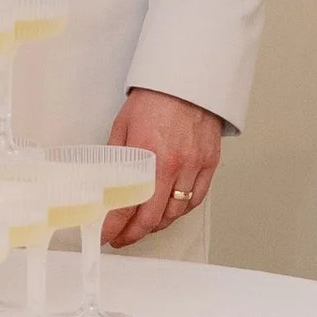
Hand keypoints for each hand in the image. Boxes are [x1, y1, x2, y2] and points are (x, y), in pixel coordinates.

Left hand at [104, 88, 222, 244]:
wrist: (188, 79)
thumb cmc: (155, 98)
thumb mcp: (123, 126)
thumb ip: (117, 157)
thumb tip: (107, 182)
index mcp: (148, 156)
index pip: (128, 204)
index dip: (115, 226)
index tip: (106, 235)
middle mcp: (174, 166)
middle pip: (153, 217)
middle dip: (134, 233)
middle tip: (121, 237)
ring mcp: (195, 166)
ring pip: (176, 212)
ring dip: (157, 224)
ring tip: (142, 227)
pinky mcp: (210, 163)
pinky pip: (196, 199)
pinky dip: (181, 211)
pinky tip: (169, 213)